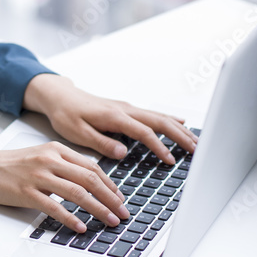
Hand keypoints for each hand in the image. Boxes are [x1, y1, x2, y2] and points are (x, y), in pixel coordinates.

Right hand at [0, 142, 130, 233]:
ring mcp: (38, 175)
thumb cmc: (8, 165)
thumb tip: (88, 182)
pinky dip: (70, 218)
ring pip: (77, 193)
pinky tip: (80, 227)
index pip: (91, 167)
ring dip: (98, 209)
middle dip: (111, 198)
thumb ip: (62, 165)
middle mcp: (49, 159)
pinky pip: (54, 207)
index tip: (120, 198)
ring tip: (109, 221)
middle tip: (123, 213)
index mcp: (55, 149)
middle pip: (90, 179)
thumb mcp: (39, 156)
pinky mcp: (26, 191)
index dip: (110, 184)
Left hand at [22, 73, 197, 164]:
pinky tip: (180, 124)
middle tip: (198, 150)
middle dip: (181, 135)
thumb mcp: (77, 132)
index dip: (159, 147)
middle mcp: (124, 109)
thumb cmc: (65, 113)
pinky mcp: (126, 110)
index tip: (171, 161)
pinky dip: (170, 120)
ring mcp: (127, 108)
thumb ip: (101, 142)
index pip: (144, 132)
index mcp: (114, 116)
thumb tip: (123, 152)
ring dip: (179, 129)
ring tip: (195, 141)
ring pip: (160, 116)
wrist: (59, 95)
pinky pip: (153, 115)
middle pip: (160, 121)